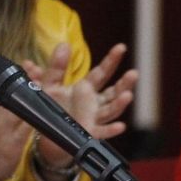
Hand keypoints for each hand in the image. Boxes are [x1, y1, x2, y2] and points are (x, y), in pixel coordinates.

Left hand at [21, 43, 135, 169]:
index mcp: (85, 88)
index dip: (111, 60)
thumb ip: (52, 69)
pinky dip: (111, 130)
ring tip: (128, 95)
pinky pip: (102, 131)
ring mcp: (93, 117)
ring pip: (111, 110)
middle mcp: (93, 102)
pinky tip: (120, 126)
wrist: (46, 131)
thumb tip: (56, 48)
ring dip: (120, 103)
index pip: (102, 72)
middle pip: (113, 91)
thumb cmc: (52, 106)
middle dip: (124, 82)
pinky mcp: (88, 132)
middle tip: (134, 73)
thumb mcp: (48, 85)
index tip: (121, 48)